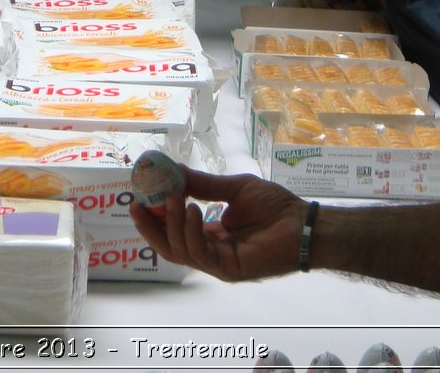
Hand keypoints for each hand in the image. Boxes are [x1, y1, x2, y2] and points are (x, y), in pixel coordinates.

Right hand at [130, 166, 305, 282]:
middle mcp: (210, 252)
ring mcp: (218, 264)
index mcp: (210, 235)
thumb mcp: (234, 188)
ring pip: (180, 251)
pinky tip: (191, 209)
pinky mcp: (228, 269)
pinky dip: (190, 232)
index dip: (154, 216)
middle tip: (136, 203)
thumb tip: (174, 170)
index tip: (138, 194)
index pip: (173, 230)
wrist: (303, 223)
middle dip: (149, 226)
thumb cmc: (276, 206)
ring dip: (171, 224)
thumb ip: (204, 184)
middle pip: (169, 245)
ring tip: (173, 197)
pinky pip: (200, 254)